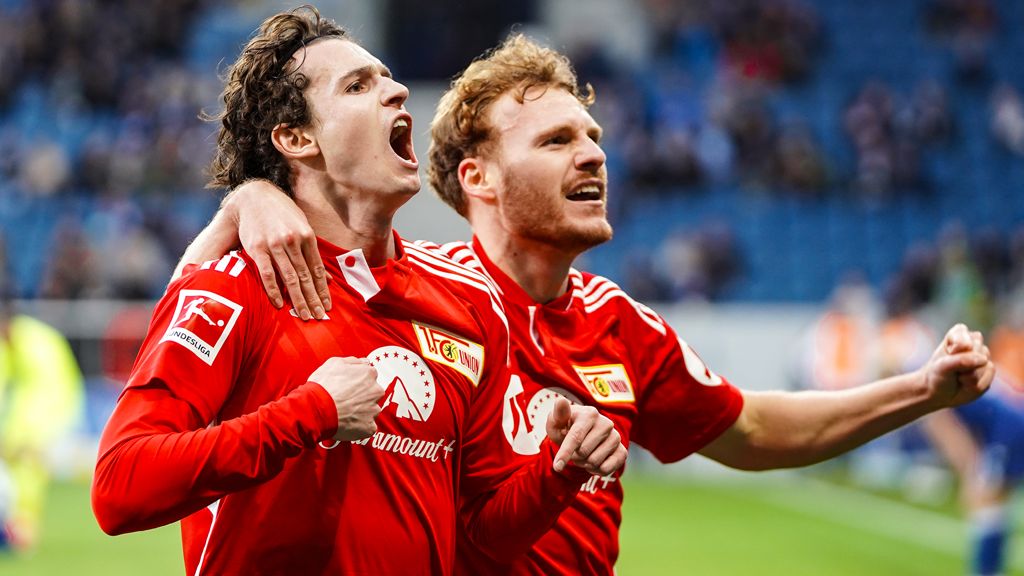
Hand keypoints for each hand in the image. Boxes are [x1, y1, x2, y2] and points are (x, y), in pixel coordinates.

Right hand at [225, 179, 330, 319]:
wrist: (254, 197)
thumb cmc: (282, 214)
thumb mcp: (302, 227)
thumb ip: (313, 253)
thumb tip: (328, 278)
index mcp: (307, 236)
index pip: (318, 269)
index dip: (323, 290)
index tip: (328, 307)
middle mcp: (293, 241)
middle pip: (306, 276)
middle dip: (314, 299)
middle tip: (319, 317)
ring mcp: (275, 245)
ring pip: (290, 277)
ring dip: (298, 299)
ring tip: (305, 315)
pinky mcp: (257, 248)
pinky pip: (267, 274)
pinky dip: (274, 290)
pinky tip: (280, 304)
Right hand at [307, 357, 383, 440]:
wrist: (314, 410)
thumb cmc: (322, 386)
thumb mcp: (334, 363)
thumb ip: (353, 361)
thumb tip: (364, 362)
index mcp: (369, 374)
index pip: (369, 376)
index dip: (357, 382)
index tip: (347, 387)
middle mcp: (376, 391)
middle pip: (372, 393)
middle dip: (362, 396)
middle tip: (345, 401)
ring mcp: (373, 410)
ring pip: (371, 410)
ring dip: (361, 412)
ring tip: (343, 413)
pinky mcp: (369, 427)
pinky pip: (367, 427)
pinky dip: (359, 427)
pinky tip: (346, 424)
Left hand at [546, 398, 627, 475]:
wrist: (581, 434)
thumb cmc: (565, 427)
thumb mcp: (557, 421)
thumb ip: (558, 413)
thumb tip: (561, 401)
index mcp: (590, 414)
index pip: (576, 437)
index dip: (565, 453)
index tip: (556, 467)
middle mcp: (606, 423)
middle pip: (583, 452)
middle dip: (574, 456)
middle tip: (573, 449)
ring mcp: (616, 437)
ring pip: (594, 462)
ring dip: (584, 463)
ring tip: (583, 454)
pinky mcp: (622, 451)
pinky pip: (606, 469)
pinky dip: (595, 470)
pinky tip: (593, 461)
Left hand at [921, 323, 994, 407]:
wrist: (939, 393)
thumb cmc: (938, 375)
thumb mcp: (943, 366)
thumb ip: (961, 360)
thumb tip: (984, 360)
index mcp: (959, 334)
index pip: (965, 337)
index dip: (958, 349)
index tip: (948, 354)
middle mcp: (973, 342)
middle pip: (978, 352)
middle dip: (964, 366)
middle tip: (953, 370)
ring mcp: (983, 356)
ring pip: (984, 366)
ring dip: (969, 377)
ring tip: (959, 378)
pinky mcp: (988, 370)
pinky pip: (988, 378)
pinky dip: (975, 386)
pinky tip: (966, 384)